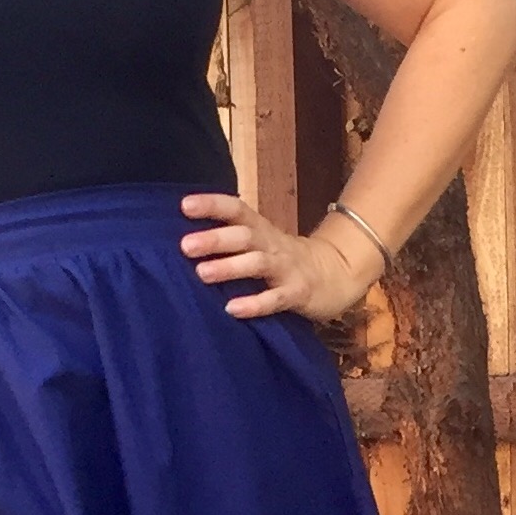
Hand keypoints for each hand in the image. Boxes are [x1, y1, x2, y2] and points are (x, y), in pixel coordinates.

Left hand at [178, 192, 383, 321]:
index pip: (235, 209)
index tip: (185, 206)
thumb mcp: (260, 241)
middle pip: (244, 236)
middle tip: (185, 246)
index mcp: (260, 229)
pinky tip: (233, 309)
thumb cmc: (282, 259)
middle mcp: (271, 244)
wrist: (335, 275)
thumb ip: (230, 238)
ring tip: (202, 273)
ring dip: (230, 267)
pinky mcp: (298, 293)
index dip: (212, 205)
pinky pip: (276, 298)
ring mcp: (286, 268)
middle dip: (215, 239)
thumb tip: (181, 237)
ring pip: (257, 264)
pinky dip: (255, 304)